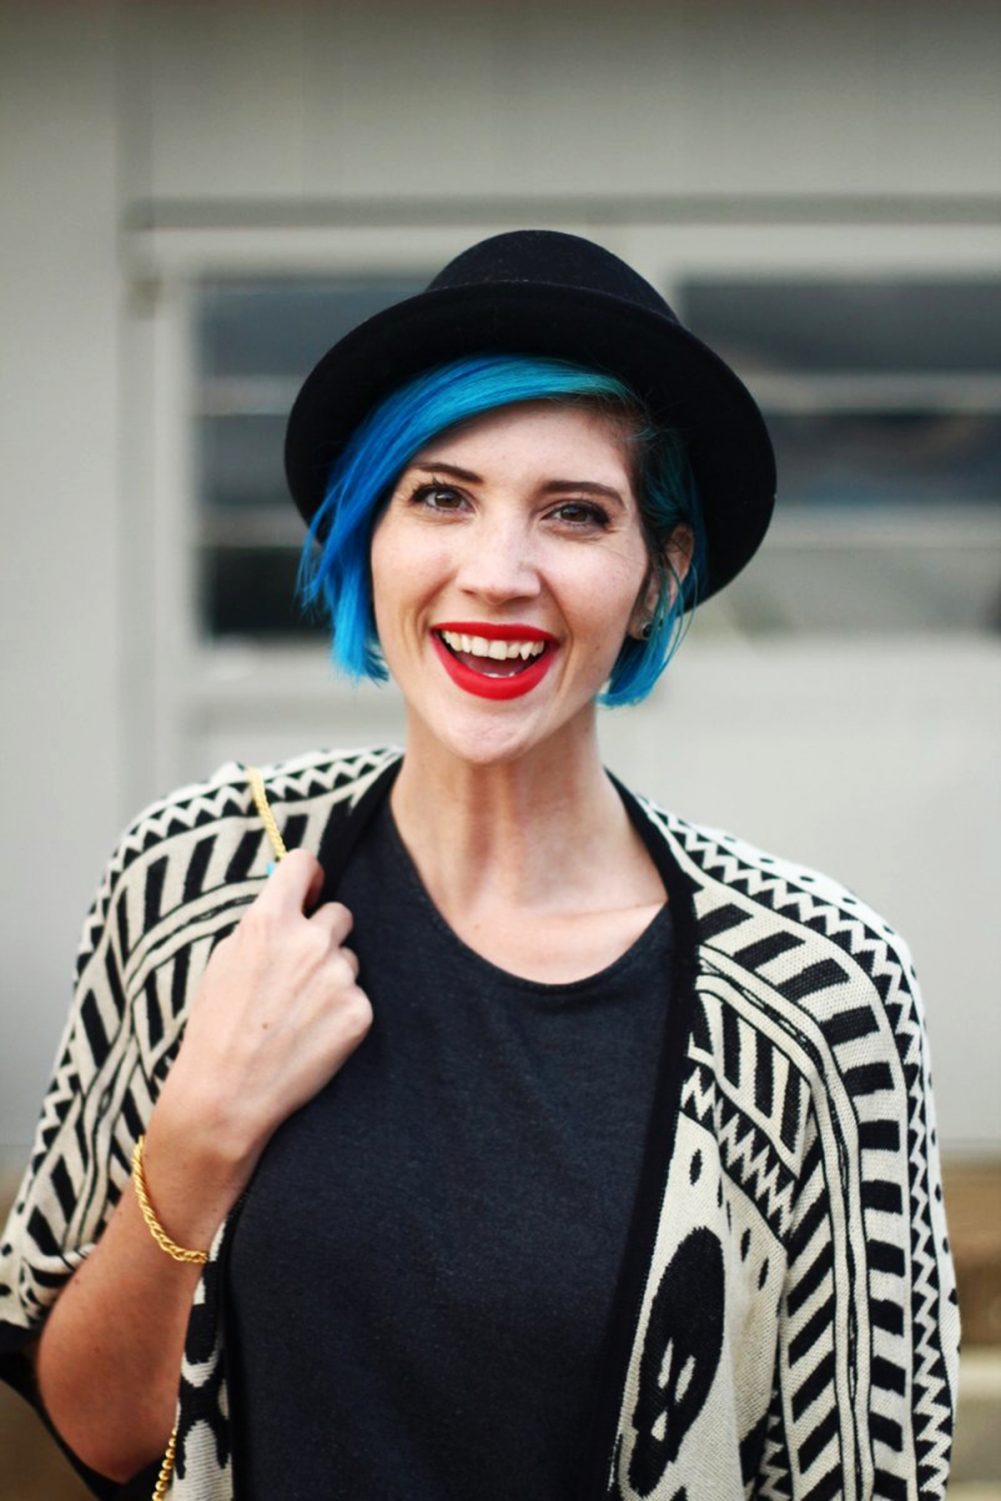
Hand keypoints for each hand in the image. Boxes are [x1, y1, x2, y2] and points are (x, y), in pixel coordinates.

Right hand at [155, 848, 371, 1177]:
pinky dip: (341, 1012)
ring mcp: (339, 977)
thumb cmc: (216, 1028)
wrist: (226, 1096)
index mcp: (268, 921)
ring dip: (331, 976)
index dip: (307, 876)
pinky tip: (312, 1036)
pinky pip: (357, 996)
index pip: (303, 863)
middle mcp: (309, 941)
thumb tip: (293, 897)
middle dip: (322, 934)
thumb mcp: (224, 960)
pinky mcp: (359, 1012)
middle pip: (339, 913)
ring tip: (297, 1013)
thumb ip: (262, 925)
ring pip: (348, 958)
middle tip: (298, 970)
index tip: (307, 889)